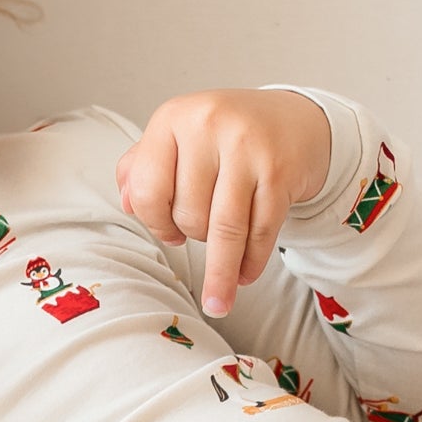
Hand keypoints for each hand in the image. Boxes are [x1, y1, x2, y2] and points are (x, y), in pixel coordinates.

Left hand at [117, 89, 334, 315]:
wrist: (294, 121)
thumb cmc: (224, 137)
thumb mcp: (178, 138)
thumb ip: (142, 167)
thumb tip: (127, 204)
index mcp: (172, 117)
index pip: (148, 189)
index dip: (155, 223)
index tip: (170, 234)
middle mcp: (208, 124)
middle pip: (188, 213)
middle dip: (193, 235)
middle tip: (205, 231)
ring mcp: (247, 147)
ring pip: (224, 228)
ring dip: (221, 274)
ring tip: (218, 304)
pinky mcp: (279, 170)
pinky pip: (260, 231)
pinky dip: (251, 262)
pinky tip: (245, 274)